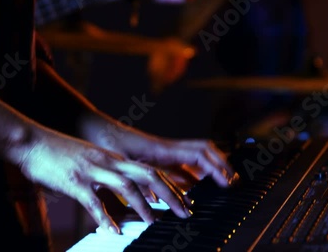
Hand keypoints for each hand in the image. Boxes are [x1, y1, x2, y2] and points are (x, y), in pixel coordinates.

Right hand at [17, 128, 192, 232]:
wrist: (31, 142)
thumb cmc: (59, 154)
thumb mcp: (88, 166)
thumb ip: (104, 186)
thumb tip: (117, 210)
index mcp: (113, 158)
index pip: (149, 170)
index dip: (170, 186)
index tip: (183, 201)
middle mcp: (107, 162)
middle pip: (148, 175)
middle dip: (170, 194)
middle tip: (184, 213)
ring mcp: (91, 170)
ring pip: (126, 187)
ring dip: (143, 207)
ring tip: (154, 223)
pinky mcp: (74, 181)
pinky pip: (94, 202)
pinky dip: (105, 218)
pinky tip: (113, 231)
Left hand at [86, 123, 236, 189]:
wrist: (94, 130)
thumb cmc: (107, 141)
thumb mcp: (122, 164)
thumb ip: (141, 181)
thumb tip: (159, 197)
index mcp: (162, 148)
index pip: (199, 153)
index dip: (216, 166)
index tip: (227, 181)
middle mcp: (166, 149)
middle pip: (202, 152)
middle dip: (220, 165)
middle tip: (233, 182)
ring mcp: (162, 153)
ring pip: (192, 161)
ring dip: (207, 172)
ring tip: (218, 188)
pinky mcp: (154, 159)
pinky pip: (178, 168)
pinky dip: (189, 178)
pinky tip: (190, 191)